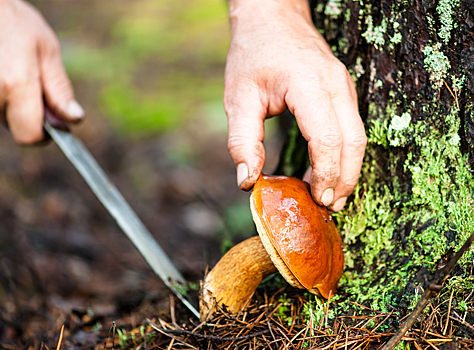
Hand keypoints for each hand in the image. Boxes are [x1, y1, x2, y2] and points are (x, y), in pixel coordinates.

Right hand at [0, 0, 82, 144]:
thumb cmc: (13, 21)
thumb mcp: (46, 50)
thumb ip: (59, 89)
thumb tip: (74, 119)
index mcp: (16, 85)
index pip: (29, 135)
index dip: (44, 134)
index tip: (53, 123)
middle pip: (15, 127)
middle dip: (28, 114)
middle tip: (30, 83)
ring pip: (2, 117)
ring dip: (12, 103)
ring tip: (12, 71)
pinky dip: (1, 96)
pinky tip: (3, 72)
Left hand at [225, 0, 365, 211]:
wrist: (273, 17)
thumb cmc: (253, 55)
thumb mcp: (238, 97)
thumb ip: (242, 141)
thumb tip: (247, 182)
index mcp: (308, 85)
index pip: (327, 138)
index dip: (325, 174)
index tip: (317, 201)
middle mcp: (335, 85)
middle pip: (354, 142)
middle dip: (344, 180)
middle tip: (329, 208)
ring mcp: (344, 87)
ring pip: (359, 137)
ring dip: (348, 170)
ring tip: (331, 197)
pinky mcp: (343, 91)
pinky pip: (352, 128)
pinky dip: (344, 154)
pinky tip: (328, 172)